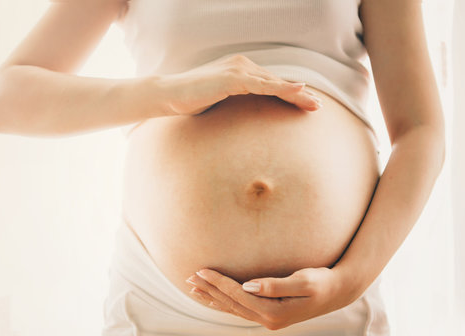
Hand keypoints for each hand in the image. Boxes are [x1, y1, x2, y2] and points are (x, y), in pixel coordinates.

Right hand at [160, 54, 322, 115]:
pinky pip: (262, 85)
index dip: (289, 94)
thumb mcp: (219, 100)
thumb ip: (234, 102)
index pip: (270, 84)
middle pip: (276, 82)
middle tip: (317, 107)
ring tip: (314, 105)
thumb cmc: (191, 100)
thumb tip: (245, 119)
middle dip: (298, 95)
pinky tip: (298, 90)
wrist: (170, 94)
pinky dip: (281, 88)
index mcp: (240, 71)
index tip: (306, 106)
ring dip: (296, 94)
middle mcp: (242, 66)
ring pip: (273, 83)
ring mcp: (237, 70)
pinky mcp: (232, 78)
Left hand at [185, 267, 356, 329]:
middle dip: (209, 290)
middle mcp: (268, 320)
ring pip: (233, 308)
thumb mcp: (303, 281)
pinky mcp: (269, 314)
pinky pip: (241, 309)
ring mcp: (268, 319)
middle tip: (188, 278)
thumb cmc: (322, 282)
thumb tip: (247, 285)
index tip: (201, 270)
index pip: (238, 295)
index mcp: (274, 312)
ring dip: (213, 298)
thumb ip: (275, 285)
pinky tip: (215, 299)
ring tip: (194, 289)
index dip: (218, 282)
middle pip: (231, 303)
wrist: (338, 292)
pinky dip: (225, 303)